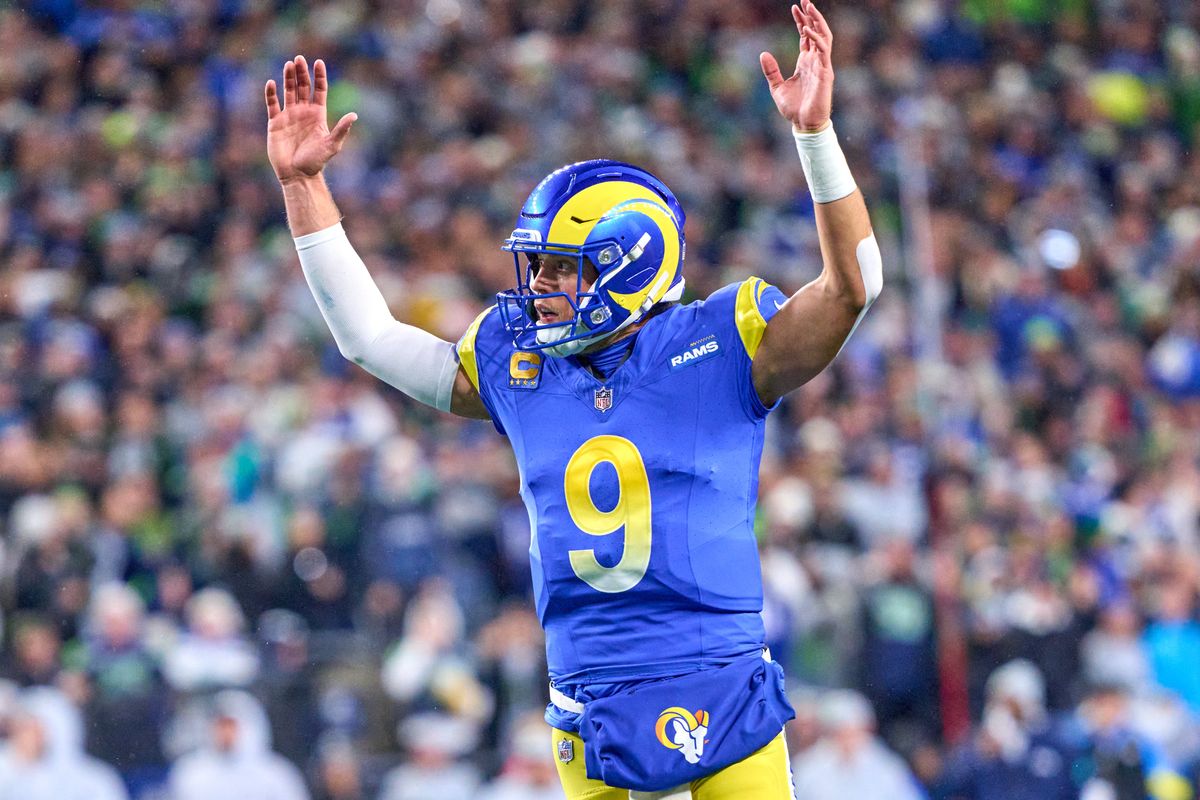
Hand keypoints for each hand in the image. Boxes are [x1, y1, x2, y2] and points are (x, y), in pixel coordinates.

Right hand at [265, 56, 356, 184]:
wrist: (297, 175)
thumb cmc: (316, 162)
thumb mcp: (331, 145)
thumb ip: (341, 129)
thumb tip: (354, 115)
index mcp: (318, 115)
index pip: (319, 90)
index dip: (319, 76)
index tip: (318, 62)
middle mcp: (303, 112)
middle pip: (303, 87)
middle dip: (301, 72)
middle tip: (299, 58)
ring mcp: (289, 116)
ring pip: (288, 92)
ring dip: (288, 78)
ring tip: (288, 64)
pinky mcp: (275, 122)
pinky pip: (272, 104)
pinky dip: (271, 94)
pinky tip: (272, 83)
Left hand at [759, 2, 833, 132]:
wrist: (803, 124)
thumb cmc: (793, 109)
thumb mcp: (776, 87)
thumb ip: (771, 70)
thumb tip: (763, 53)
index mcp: (805, 62)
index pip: (806, 36)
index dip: (801, 21)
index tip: (795, 7)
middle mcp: (816, 61)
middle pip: (817, 32)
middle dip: (812, 15)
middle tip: (805, 0)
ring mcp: (822, 66)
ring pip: (824, 37)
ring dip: (817, 22)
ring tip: (809, 7)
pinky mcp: (825, 73)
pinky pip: (823, 51)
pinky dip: (816, 39)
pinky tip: (807, 30)